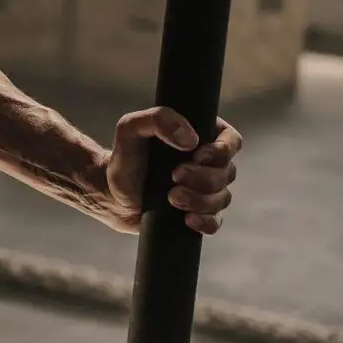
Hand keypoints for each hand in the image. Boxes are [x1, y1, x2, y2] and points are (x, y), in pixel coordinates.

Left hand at [102, 108, 243, 235]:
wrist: (111, 193)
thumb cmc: (123, 157)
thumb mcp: (131, 128)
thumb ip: (158, 120)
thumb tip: (191, 140)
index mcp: (201, 137)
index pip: (231, 141)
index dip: (222, 151)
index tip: (197, 156)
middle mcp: (208, 164)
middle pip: (228, 172)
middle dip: (203, 177)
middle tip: (174, 176)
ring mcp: (205, 191)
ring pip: (223, 198)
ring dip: (200, 200)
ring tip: (171, 197)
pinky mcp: (198, 214)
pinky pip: (215, 223)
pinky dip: (205, 222)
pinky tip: (186, 219)